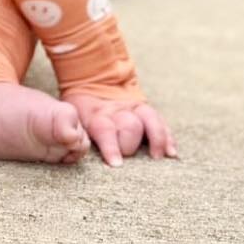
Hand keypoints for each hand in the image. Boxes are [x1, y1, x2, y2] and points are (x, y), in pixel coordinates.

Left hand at [64, 94, 178, 168]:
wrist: (93, 79)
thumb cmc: (79, 107)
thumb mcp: (71, 113)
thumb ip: (72, 130)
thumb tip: (72, 149)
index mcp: (96, 115)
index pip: (106, 130)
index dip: (111, 147)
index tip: (116, 165)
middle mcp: (118, 111)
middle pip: (130, 127)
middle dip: (130, 144)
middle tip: (129, 156)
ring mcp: (134, 109)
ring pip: (149, 121)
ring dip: (156, 140)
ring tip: (159, 157)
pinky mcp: (145, 109)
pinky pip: (160, 121)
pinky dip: (167, 137)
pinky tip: (172, 152)